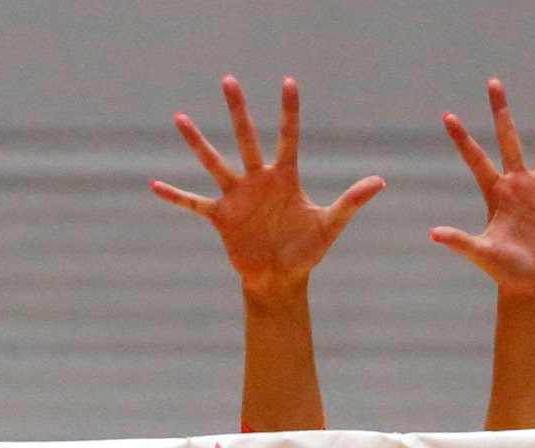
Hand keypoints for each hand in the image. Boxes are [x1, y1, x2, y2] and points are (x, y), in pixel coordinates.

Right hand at [152, 76, 384, 301]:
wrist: (280, 279)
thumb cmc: (307, 252)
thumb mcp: (330, 226)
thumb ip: (351, 202)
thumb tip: (380, 182)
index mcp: (286, 178)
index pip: (288, 137)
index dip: (289, 111)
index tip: (289, 82)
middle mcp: (259, 180)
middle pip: (247, 138)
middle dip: (239, 110)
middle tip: (229, 80)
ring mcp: (237, 197)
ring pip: (215, 162)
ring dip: (198, 142)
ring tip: (180, 118)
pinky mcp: (221, 218)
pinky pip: (194, 204)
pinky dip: (175, 196)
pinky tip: (153, 185)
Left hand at [431, 79, 534, 299]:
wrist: (532, 284)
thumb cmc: (504, 271)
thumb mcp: (482, 254)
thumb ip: (460, 242)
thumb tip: (433, 234)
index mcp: (495, 193)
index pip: (476, 159)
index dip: (462, 138)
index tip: (447, 115)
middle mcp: (516, 184)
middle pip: (508, 139)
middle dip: (501, 111)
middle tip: (494, 82)